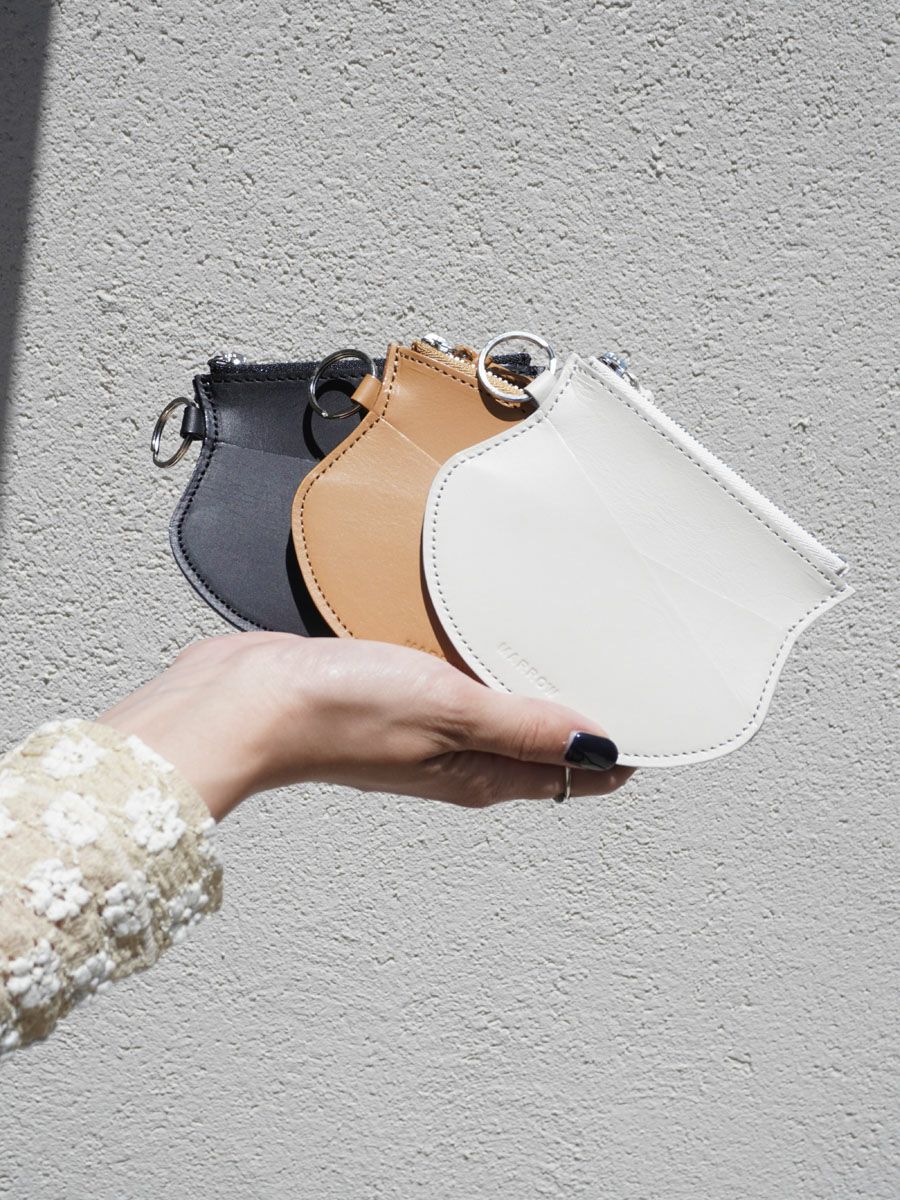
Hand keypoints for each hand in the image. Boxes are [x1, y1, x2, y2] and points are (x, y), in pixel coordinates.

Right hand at [98, 633, 634, 818]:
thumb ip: (524, 727)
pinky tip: (488, 655)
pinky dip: (487, 681)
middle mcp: (456, 761)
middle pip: (540, 755)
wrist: (244, 702)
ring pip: (500, 726)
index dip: (616, 756)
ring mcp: (422, 734)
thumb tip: (601, 747)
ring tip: (573, 682)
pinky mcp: (390, 703)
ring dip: (537, 709)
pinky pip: (457, 697)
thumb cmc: (339, 713)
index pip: (571, 775)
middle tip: (630, 703)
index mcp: (479, 773)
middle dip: (586, 737)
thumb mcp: (451, 710)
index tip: (658, 733)